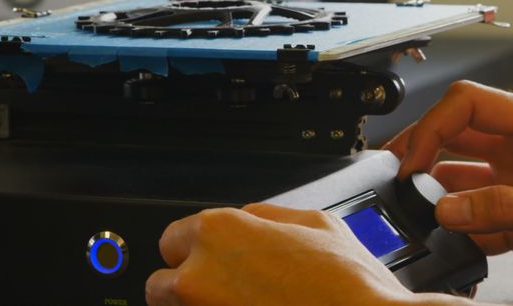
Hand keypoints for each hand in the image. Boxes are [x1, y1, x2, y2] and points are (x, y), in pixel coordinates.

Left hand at [146, 203, 426, 305]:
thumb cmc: (350, 286)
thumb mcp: (316, 222)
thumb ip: (266, 215)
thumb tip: (248, 216)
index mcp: (219, 232)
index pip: (172, 238)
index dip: (197, 249)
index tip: (213, 260)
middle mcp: (199, 278)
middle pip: (162, 284)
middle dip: (189, 286)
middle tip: (229, 291)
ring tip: (245, 304)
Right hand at [385, 81, 512, 291]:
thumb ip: (504, 208)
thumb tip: (447, 207)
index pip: (467, 104)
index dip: (432, 127)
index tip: (412, 160)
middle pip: (456, 136)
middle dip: (421, 153)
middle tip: (395, 177)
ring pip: (462, 177)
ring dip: (437, 194)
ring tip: (417, 211)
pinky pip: (479, 216)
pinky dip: (461, 228)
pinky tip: (453, 239)